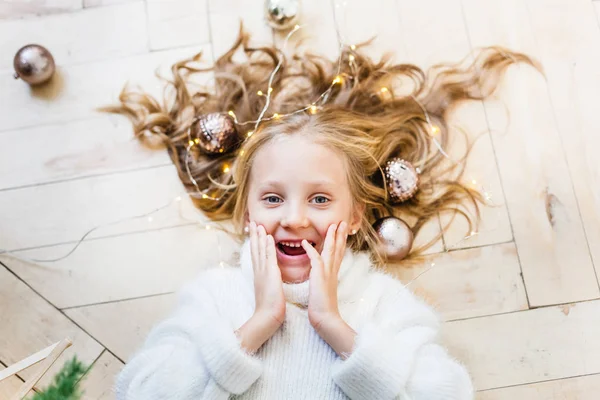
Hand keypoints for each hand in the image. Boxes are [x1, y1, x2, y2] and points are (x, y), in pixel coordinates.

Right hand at [236, 222, 285, 353]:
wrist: (267, 317)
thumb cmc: (269, 308)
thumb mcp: (268, 292)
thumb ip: (268, 283)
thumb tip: (270, 279)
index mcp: (259, 275)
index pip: (256, 255)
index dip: (255, 243)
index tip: (254, 232)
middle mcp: (259, 271)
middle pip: (255, 249)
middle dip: (254, 236)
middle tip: (252, 222)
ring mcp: (263, 272)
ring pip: (260, 250)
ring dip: (259, 236)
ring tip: (258, 224)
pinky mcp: (270, 274)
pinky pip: (268, 256)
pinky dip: (267, 246)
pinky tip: (268, 236)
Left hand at [302, 221, 347, 333]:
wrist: (325, 319)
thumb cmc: (322, 309)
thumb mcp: (323, 290)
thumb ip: (323, 281)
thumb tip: (321, 277)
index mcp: (333, 274)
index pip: (338, 254)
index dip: (340, 242)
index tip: (341, 231)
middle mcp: (332, 271)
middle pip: (338, 249)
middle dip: (341, 235)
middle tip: (343, 222)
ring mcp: (327, 273)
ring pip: (331, 251)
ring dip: (332, 237)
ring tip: (333, 225)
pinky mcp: (319, 277)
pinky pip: (315, 260)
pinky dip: (310, 250)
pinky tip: (304, 242)